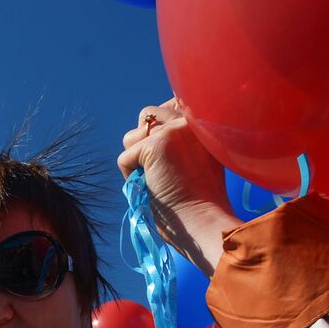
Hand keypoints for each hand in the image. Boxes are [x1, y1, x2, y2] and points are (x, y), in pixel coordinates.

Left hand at [118, 98, 236, 275]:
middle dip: (145, 144)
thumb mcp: (198, 158)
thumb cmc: (199, 201)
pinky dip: (130, 177)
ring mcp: (174, 130)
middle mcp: (191, 119)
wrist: (204, 221)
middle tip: (163, 172)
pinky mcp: (155, 145)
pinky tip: (153, 188)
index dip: (159, 131)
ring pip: (131, 136)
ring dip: (136, 161)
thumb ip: (180, 138)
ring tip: (159, 180)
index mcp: (203, 122)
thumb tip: (147, 127)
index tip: (169, 158)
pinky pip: (124, 158)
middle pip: (147, 115)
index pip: (169, 106)